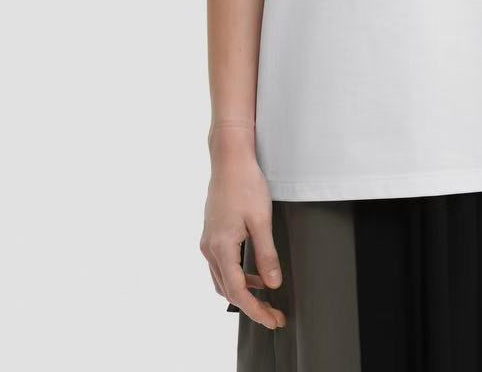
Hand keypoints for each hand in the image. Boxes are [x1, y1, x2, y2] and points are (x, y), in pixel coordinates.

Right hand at [200, 149, 286, 329]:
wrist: (229, 160)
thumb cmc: (246, 184)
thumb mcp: (262, 220)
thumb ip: (266, 255)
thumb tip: (273, 284)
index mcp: (221, 248)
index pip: (237, 292)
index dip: (256, 310)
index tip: (272, 320)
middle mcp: (209, 248)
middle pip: (228, 290)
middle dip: (251, 305)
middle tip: (273, 314)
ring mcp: (208, 241)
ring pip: (223, 279)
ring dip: (243, 291)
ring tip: (266, 297)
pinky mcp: (211, 234)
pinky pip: (222, 265)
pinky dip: (237, 275)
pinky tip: (254, 273)